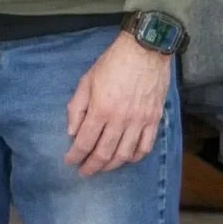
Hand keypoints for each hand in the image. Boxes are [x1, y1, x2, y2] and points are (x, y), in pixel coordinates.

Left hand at [64, 32, 171, 176]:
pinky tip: (126, 159)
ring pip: (125, 154)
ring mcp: (139, 122)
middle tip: (84, 172)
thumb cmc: (112, 64)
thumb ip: (76, 108)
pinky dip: (135, 157)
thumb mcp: (86, 81)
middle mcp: (120, 120)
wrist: (145, 51)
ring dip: (111, 165)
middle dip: (92, 166)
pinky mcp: (154, 120)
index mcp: (100, 110)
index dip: (75, 155)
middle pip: (104, 152)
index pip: (85, 141)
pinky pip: (146, 146)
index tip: (69, 162)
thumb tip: (71, 132)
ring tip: (102, 168)